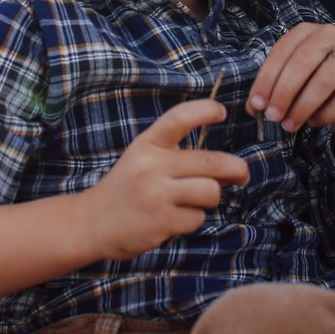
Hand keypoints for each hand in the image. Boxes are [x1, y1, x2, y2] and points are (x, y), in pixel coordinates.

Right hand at [79, 100, 248, 260]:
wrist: (92, 222)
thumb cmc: (127, 187)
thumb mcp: (143, 158)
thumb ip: (178, 155)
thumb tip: (228, 168)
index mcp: (147, 144)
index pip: (178, 118)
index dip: (204, 111)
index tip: (221, 113)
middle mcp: (151, 166)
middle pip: (212, 162)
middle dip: (236, 170)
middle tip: (242, 176)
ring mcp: (156, 194)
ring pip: (211, 192)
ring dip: (208, 199)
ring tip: (188, 202)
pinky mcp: (161, 221)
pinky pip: (197, 218)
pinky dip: (191, 220)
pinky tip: (171, 219)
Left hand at [249, 23, 334, 132]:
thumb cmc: (314, 79)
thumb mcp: (291, 78)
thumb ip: (271, 88)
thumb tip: (253, 107)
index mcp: (305, 31)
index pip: (281, 52)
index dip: (266, 80)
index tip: (256, 105)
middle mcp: (329, 35)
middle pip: (302, 64)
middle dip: (283, 93)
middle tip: (273, 117)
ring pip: (324, 82)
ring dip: (303, 108)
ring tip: (290, 125)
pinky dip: (326, 114)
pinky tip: (314, 122)